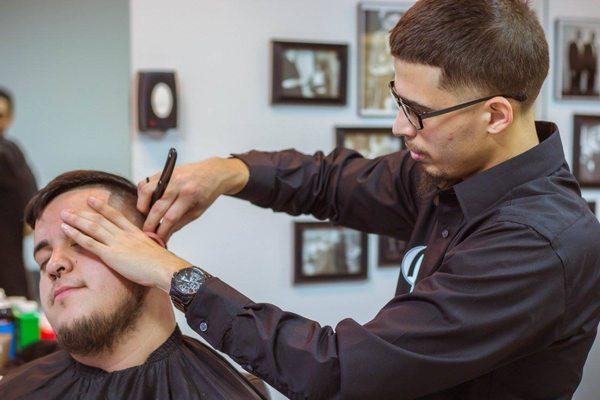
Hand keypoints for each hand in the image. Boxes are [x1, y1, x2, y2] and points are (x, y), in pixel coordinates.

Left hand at [60, 196, 192, 291]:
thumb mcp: (154, 252)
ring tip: (64, 215)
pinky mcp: (111, 254)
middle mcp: (125, 234)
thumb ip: (145, 249)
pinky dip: (77, 234)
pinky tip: (66, 229)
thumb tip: (143, 254)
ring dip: (76, 220)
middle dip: (84, 213)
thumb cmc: (163, 266)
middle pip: (101, 219)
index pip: (116, 216)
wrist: (165, 269)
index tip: (92, 201)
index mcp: (136, 233)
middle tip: (70, 208)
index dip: (103, 207)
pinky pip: (90, 242)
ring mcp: (117, 243)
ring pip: (93, 227)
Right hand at [138, 157, 248, 240]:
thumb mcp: (198, 211)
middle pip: (156, 207)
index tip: (157, 241)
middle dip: (149, 224)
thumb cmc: (207, 192)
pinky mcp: (162, 171)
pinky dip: (143, 195)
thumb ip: (180, 223)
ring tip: (150, 214)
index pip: (170, 218)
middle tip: (148, 234)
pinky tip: (150, 202)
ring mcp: (168, 176)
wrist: (213, 172)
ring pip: (145, 192)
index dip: (161, 232)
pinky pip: (145, 183)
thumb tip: (165, 235)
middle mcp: (177, 184)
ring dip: (143, 207)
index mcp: (189, 195)